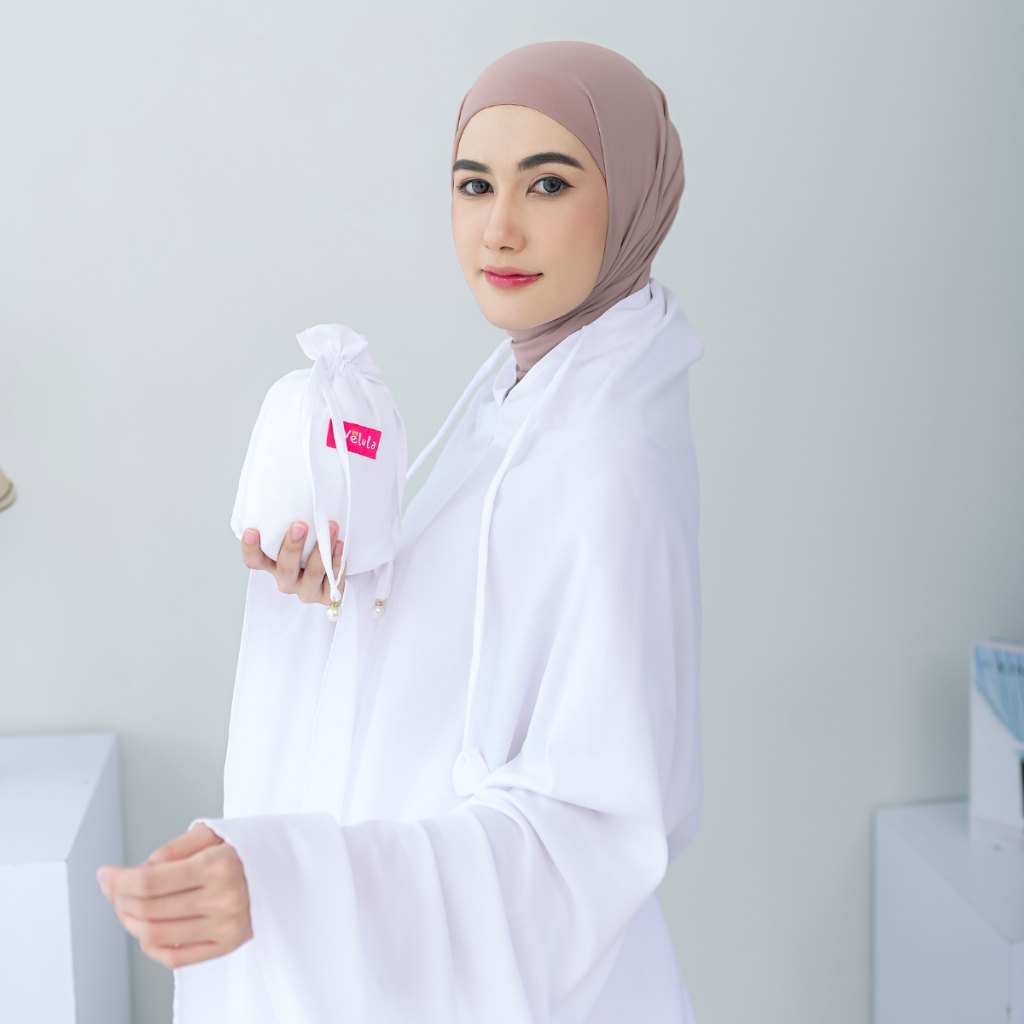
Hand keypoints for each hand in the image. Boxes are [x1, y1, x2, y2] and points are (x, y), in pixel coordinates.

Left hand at [97, 824, 252, 968]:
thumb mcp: (216, 832)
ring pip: (156, 934)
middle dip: (119, 899)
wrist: (292, 867)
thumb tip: (138, 870)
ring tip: (126, 906)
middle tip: (112, 887)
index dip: (119, 880)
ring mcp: (225, 926)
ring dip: (130, 921)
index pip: (151, 881)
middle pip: (149, 909)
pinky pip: (175, 956)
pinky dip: (150, 946)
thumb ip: (174, 849)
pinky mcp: (227, 944)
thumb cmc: (251, 847)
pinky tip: (146, 930)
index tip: (105, 874)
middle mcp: (223, 898)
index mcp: (219, 865)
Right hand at [241, 520, 344, 604]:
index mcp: (272, 566)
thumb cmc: (310, 548)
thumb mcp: (297, 538)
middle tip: (300, 526)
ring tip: (331, 527)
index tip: (251, 530)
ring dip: (322, 549)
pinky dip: (337, 562)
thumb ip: (289, 523)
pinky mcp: (326, 597)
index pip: (254, 561)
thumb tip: (290, 488)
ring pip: (312, 572)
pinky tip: (339, 545)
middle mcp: (286, 580)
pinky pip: (332, 580)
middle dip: (293, 546)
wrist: (334, 571)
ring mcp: (306, 591)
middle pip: (285, 567)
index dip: (250, 548)